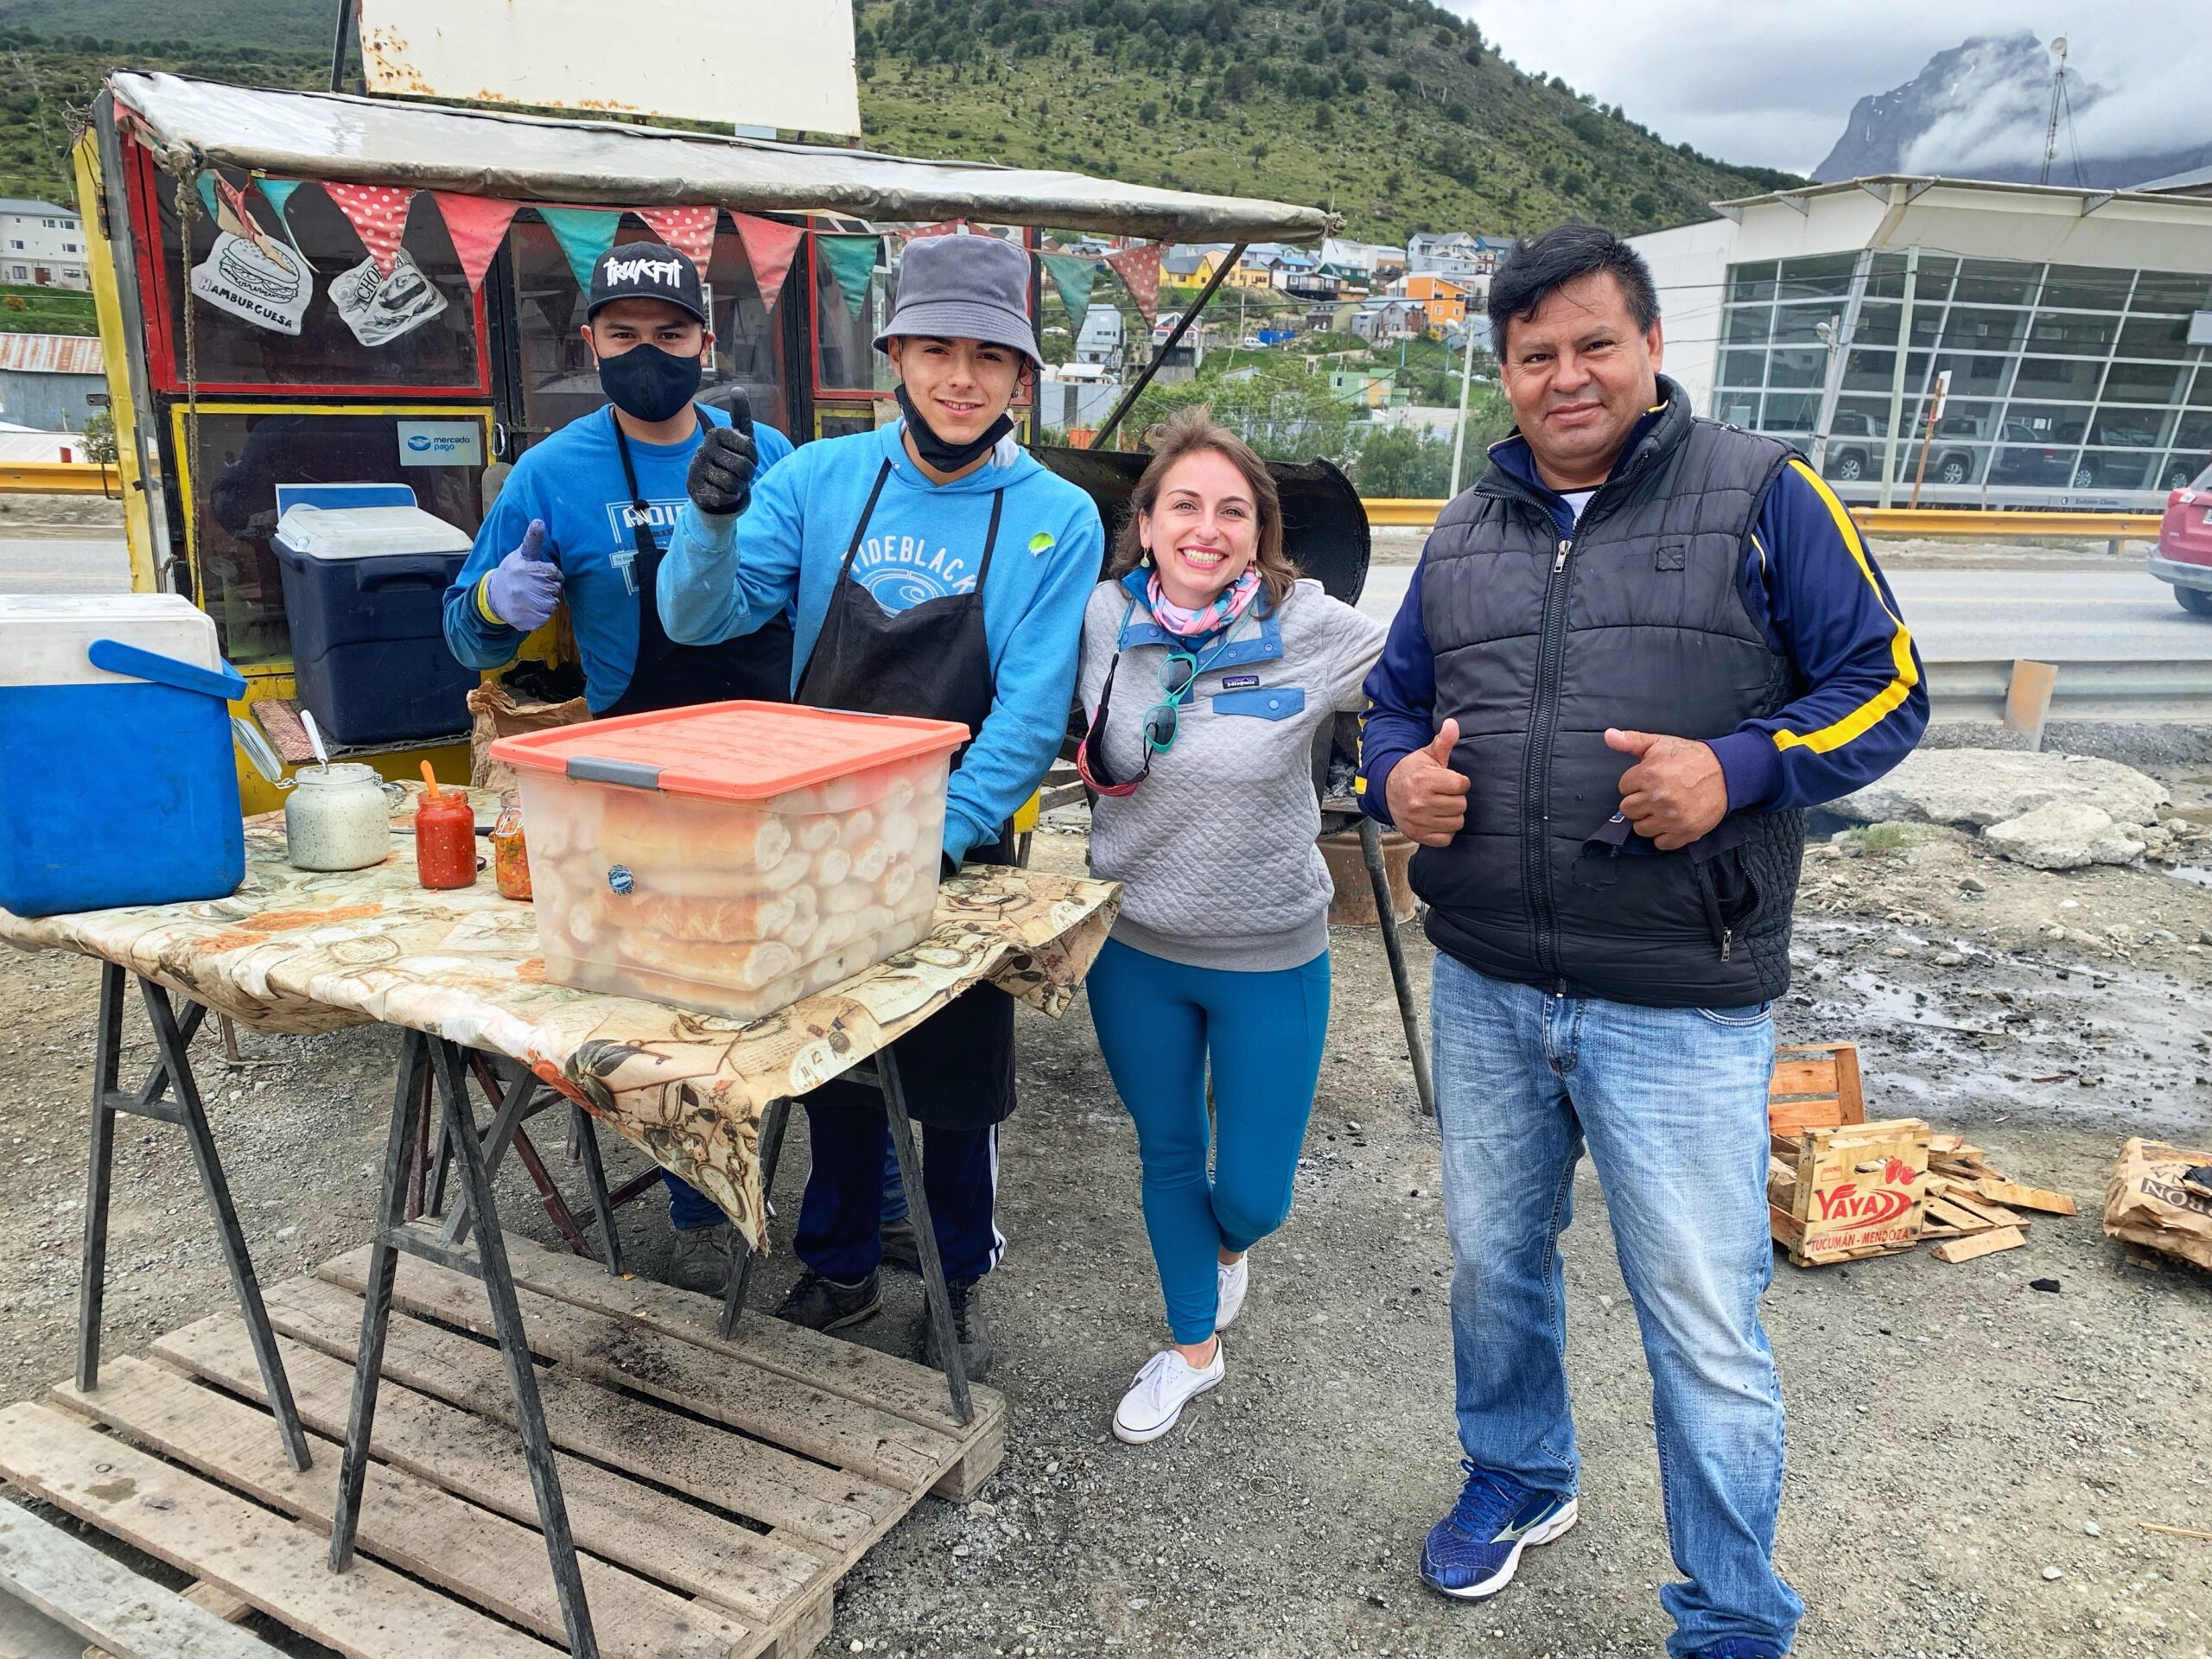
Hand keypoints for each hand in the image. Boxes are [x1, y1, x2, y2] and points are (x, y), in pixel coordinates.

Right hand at [482, 519, 559, 631]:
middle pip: (556, 589)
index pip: (556, 574)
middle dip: (548, 588)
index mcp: (528, 569)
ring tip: (531, 597)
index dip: (549, 574)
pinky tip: (529, 608)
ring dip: (546, 602)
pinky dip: (541, 615)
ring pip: (553, 604)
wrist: (493, 597)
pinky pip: (545, 618)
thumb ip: (533, 539)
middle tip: (533, 586)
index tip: (536, 574)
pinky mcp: (528, 621)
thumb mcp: (522, 554)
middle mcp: (527, 588)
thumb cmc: (512, 572)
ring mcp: (527, 606)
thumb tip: (539, 521)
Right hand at [687, 390, 756, 515]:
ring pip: (732, 484)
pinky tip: (722, 492)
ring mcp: (696, 468)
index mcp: (716, 433)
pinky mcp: (693, 488)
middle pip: (742, 468)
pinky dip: (728, 498)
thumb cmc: (731, 458)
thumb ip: (741, 414)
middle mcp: (703, 448)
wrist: (712, 485)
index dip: (754, 458)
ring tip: (733, 483)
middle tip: (740, 474)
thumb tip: (737, 389)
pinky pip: (722, 497)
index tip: (748, 458)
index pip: (750, 448)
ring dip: (738, 487)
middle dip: (747, 475)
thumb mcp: (740, 436)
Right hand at [1384, 719, 1469, 847]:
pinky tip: (1438, 819)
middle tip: (1444, 793)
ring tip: (1441, 805)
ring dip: (1452, 814)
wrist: (1386, 790)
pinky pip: (1446, 838)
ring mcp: (1419, 821)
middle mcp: (1420, 802)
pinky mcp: (1418, 835)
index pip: (1461, 785)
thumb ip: (1443, 741)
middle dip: (1456, 798)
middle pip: (1461, 805)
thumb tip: (1453, 723)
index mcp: (1424, 780)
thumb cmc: (1412, 771)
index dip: (1459, 782)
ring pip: (1456, 822)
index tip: (1450, 780)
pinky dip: (1445, 831)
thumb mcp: (1426, 754)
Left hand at [1607, 728, 1727, 850]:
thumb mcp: (1660, 743)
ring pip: (1640, 829)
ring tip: (1662, 808)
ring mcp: (1672, 817)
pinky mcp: (1685, 832)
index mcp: (1649, 775)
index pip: (1623, 787)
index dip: (1634, 783)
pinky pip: (1660, 843)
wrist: (1726, 772)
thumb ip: (1631, 740)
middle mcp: (1658, 798)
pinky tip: (1670, 822)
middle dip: (1637, 802)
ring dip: (1648, 820)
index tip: (1647, 781)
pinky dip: (1663, 835)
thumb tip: (1608, 735)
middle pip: (1627, 810)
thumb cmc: (1691, 757)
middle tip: (1653, 795)